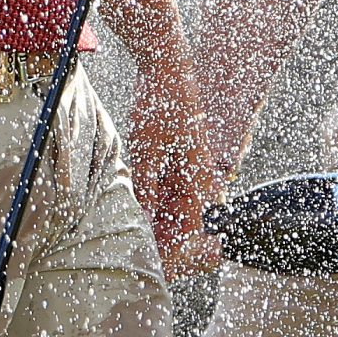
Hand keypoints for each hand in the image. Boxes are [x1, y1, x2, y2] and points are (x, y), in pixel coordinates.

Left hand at [127, 64, 216, 275]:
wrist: (168, 69)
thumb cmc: (163, 105)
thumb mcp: (149, 149)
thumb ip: (148, 186)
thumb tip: (144, 217)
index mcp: (199, 177)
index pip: (191, 229)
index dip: (176, 251)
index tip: (160, 268)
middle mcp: (198, 176)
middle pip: (183, 221)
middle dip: (165, 241)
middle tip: (146, 259)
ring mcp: (187, 168)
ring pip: (174, 207)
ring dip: (158, 223)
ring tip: (138, 240)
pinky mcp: (176, 159)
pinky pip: (167, 189)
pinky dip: (154, 202)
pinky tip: (139, 212)